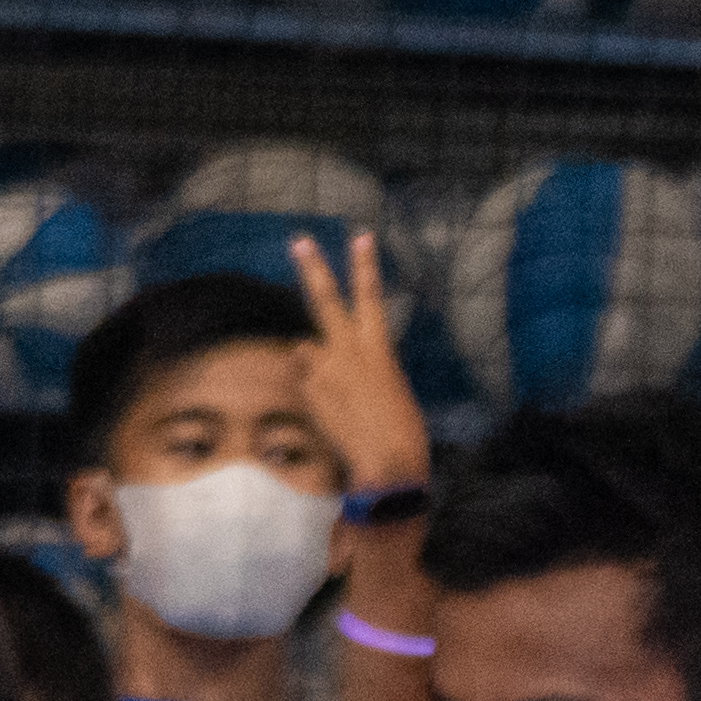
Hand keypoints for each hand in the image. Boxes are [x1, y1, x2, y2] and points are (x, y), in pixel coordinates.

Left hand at [288, 231, 431, 503]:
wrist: (387, 464)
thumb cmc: (402, 430)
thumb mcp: (391, 386)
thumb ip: (361, 363)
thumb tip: (320, 355)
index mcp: (377, 348)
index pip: (370, 296)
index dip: (364, 265)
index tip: (360, 237)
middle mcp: (347, 351)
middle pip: (324, 299)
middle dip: (312, 267)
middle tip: (299, 241)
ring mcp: (323, 371)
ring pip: (306, 350)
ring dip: (314, 362)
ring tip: (337, 394)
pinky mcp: (307, 392)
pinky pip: (304, 381)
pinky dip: (313, 390)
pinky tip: (331, 413)